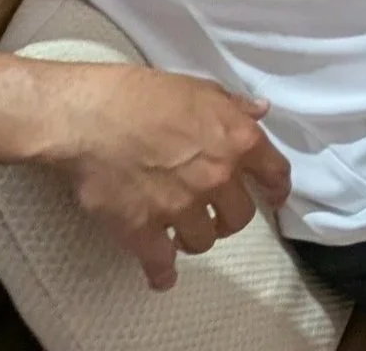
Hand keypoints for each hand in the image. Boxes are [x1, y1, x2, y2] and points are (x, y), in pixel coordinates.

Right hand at [48, 65, 291, 291]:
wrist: (89, 117)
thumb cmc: (143, 94)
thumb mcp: (199, 88)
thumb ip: (233, 106)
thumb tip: (261, 111)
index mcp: (237, 141)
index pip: (275, 174)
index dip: (276, 189)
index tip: (273, 198)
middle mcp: (218, 177)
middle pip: (241, 216)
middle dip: (229, 217)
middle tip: (214, 214)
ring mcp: (182, 206)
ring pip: (203, 240)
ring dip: (195, 238)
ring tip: (182, 233)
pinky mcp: (144, 229)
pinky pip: (161, 263)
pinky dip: (162, 273)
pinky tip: (162, 277)